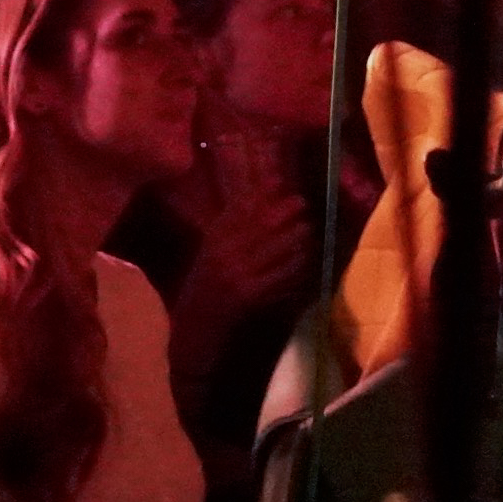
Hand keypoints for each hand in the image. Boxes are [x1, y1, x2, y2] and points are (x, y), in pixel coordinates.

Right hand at [183, 180, 313, 321]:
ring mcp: (237, 275)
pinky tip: (303, 258)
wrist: (195, 321)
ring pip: (274, 249)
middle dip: (285, 212)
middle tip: (302, 202)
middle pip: (260, 226)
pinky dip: (294, 265)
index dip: (262, 192)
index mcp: (213, 239)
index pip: (239, 209)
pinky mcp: (250, 295)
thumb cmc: (205, 280)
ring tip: (307, 229)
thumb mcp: (212, 248)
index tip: (279, 180)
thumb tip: (258, 196)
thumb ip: (231, 224)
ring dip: (294, 237)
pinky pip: (279, 275)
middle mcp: (223, 253)